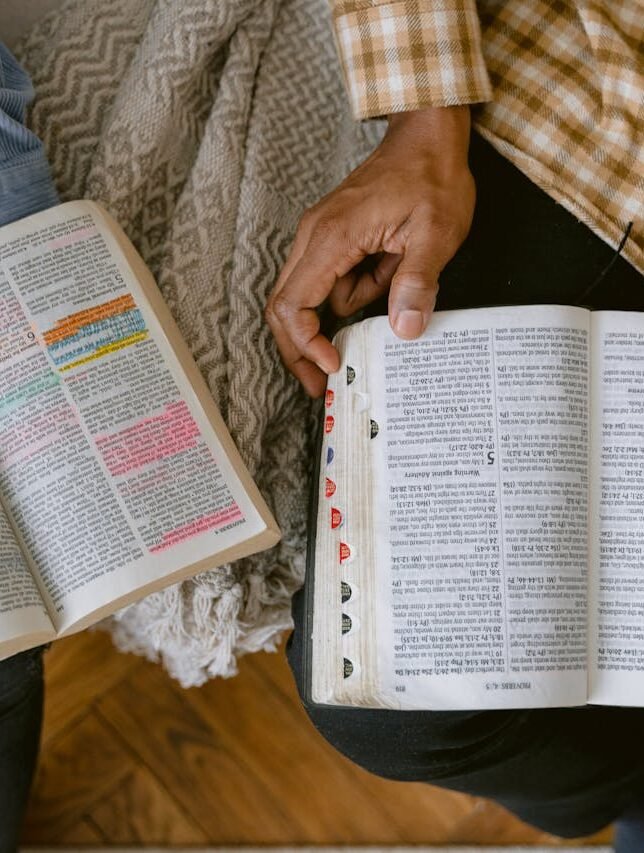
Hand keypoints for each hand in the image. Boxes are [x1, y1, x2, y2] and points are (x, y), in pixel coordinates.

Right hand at [266, 105, 474, 396]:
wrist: (427, 134)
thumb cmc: (431, 175)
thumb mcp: (436, 233)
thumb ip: (416, 282)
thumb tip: (403, 331)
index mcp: (332, 237)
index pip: (292, 303)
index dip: (304, 344)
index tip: (332, 365)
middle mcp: (314, 237)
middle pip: (283, 305)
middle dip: (300, 348)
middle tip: (322, 383)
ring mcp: (320, 236)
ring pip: (310, 295)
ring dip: (347, 309)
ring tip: (395, 278)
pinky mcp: (332, 237)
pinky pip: (331, 279)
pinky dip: (356, 289)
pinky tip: (389, 267)